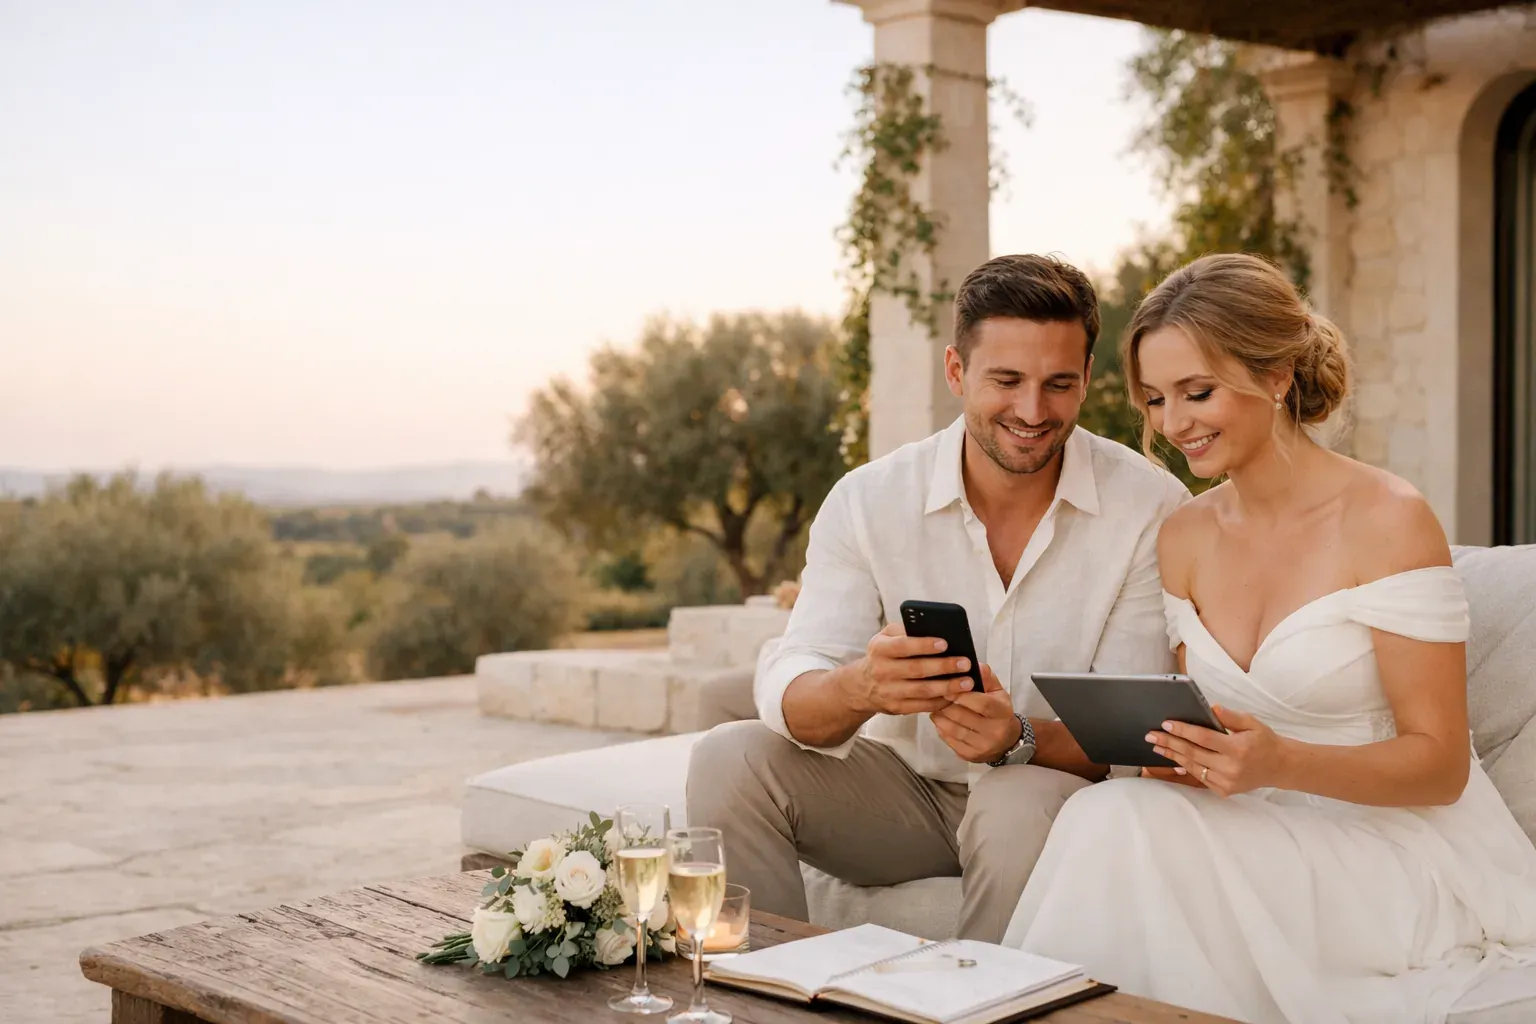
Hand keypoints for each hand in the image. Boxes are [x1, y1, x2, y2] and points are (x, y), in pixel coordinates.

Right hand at [839, 622, 974, 715]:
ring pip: (922, 691)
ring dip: (948, 687)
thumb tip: (934, 628)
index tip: (945, 643)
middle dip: (943, 666)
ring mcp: (889, 692)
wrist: (863, 685)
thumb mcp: (886, 637)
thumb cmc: (884, 655)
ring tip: (968, 682)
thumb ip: (905, 630)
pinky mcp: (896, 708)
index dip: (924, 645)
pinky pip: (923, 706)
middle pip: (916, 669)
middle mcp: (882, 671)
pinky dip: (941, 701)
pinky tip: (956, 695)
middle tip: (965, 663)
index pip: (902, 646)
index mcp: (880, 649)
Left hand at [929, 664, 1018, 763]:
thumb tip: (975, 664)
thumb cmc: (998, 711)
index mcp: (1002, 712)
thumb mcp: (997, 691)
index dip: (961, 694)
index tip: (946, 687)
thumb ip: (986, 677)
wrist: (1007, 741)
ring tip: (935, 706)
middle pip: (962, 716)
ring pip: (953, 729)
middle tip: (935, 695)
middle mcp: (994, 731)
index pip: (980, 702)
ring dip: (940, 716)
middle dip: (945, 704)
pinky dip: (941, 729)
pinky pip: (950, 741)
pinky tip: (940, 720)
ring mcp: (982, 746)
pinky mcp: (970, 756)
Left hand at [1146, 705, 1287, 796]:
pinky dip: (1185, 768)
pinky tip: (1173, 759)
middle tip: (1151, 735)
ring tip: (1157, 745)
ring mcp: (1226, 782)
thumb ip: (1230, 716)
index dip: (1183, 730)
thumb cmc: (1264, 741)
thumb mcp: (1252, 722)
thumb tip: (1211, 708)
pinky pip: (1200, 777)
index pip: (1203, 738)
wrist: (1280, 767)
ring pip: (1193, 767)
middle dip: (1169, 742)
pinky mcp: (1224, 790)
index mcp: (1237, 749)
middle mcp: (1231, 768)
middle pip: (1193, 753)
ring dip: (1172, 756)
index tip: (1166, 724)